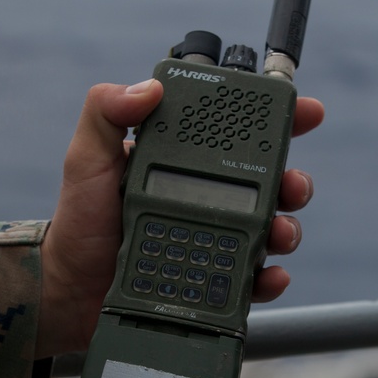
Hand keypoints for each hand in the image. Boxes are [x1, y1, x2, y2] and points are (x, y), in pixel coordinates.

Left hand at [37, 80, 323, 357]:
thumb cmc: (78, 221)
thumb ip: (106, 113)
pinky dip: (269, 277)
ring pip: (271, 228)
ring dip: (288, 229)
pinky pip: (253, 276)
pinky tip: (269, 276)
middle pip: (269, 182)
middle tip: (294, 188)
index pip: (236, 134)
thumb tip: (149, 87)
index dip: (278, 120)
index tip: (308, 112)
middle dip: (295, 182)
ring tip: (279, 235)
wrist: (69, 290)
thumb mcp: (86, 158)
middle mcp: (204, 195)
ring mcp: (212, 237)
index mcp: (182, 161)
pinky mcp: (213, 278)